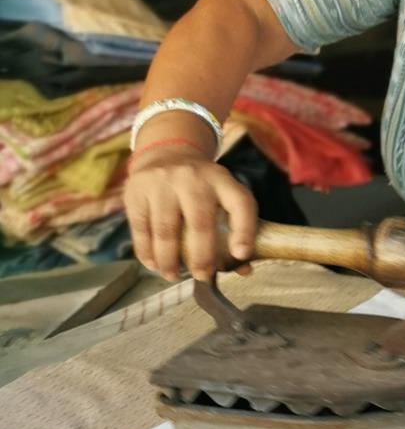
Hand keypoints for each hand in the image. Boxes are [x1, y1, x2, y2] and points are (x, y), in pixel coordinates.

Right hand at [124, 151, 257, 281]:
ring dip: (169, 261)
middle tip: (202, 276)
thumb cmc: (201, 185)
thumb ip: (234, 227)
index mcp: (222, 179)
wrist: (166, 153)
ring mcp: (163, 182)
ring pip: (166, 231)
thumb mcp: (221, 193)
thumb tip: (244, 268)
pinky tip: (154, 264)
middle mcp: (193, 178)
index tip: (241, 255)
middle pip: (199, 223)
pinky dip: (147, 253)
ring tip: (173, 275)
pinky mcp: (137, 191)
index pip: (240, 203)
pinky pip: (141, 230)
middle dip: (201, 257)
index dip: (244, 230)